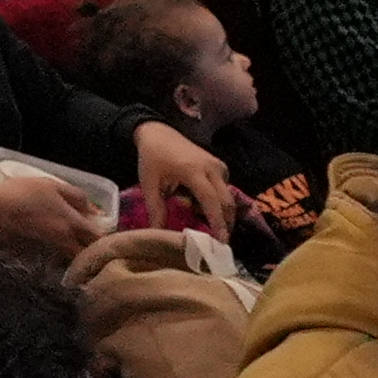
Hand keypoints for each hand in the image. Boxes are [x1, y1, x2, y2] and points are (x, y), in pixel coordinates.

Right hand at [0, 169, 107, 264]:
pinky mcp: (36, 263)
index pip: (100, 238)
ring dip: (74, 257)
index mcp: (73, 225)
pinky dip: (56, 262)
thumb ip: (76, 196)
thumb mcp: (49, 185)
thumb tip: (94, 210)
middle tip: (89, 244)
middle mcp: (66, 245)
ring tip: (70, 249)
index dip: (104, 236)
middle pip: (87, 255)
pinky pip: (54, 266)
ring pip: (71, 262)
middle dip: (91, 251)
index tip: (101, 231)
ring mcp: (51, 256)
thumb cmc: (19, 195)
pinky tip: (51, 253)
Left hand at [132, 120, 236, 237]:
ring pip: (228, 197)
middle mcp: (212, 168)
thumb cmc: (152, 159)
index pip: (212, 201)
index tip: (221, 242)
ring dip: (222, 214)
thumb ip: (156, 209)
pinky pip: (225, 189)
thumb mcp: (149, 184)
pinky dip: (219, 203)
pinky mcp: (220, 166)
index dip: (218, 223)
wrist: (158, 133)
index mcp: (194, 171)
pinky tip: (204, 211)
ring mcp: (219, 166)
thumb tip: (158, 234)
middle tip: (220, 244)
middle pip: (226, 202)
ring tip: (212, 231)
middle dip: (226, 224)